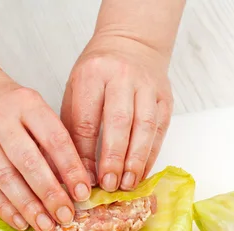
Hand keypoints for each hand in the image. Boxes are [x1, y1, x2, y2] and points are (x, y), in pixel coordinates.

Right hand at [0, 67, 90, 230]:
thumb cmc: (5, 105)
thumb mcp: (32, 109)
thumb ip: (50, 141)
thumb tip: (72, 184)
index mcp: (26, 104)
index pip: (54, 139)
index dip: (71, 168)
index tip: (83, 192)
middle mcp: (0, 119)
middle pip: (29, 162)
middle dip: (51, 193)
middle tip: (66, 215)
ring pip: (5, 178)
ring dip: (28, 206)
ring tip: (46, 225)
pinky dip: (4, 208)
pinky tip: (20, 221)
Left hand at [61, 33, 173, 190]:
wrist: (132, 42)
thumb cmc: (98, 73)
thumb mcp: (75, 90)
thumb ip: (73, 127)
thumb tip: (69, 170)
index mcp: (92, 75)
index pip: (87, 120)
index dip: (85, 154)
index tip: (83, 178)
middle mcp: (122, 78)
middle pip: (118, 123)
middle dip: (113, 158)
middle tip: (108, 185)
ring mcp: (147, 87)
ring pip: (144, 128)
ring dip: (135, 160)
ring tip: (127, 184)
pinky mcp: (165, 98)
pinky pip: (159, 130)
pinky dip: (150, 155)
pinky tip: (141, 173)